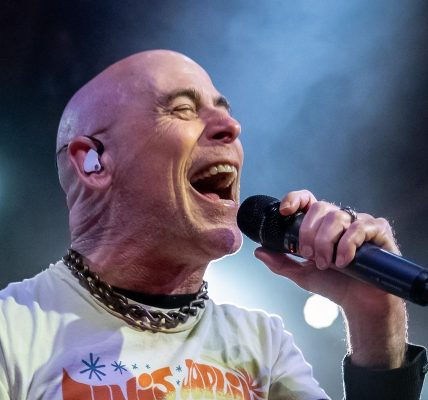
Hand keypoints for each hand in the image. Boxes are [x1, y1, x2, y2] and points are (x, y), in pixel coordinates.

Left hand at [254, 190, 406, 366]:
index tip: (284, 212)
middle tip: (308, 256)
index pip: (307, 200)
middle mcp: (339, 219)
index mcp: (320, 224)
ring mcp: (359, 223)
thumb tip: (258, 251)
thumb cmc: (334, 284)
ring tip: (327, 264)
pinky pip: (359, 228)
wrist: (359, 303)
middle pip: (319, 208)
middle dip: (309, 233)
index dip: (295, 199)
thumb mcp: (301, 274)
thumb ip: (281, 262)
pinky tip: (344, 261)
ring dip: (326, 243)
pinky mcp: (378, 231)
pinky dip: (347, 245)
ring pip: (337, 217)